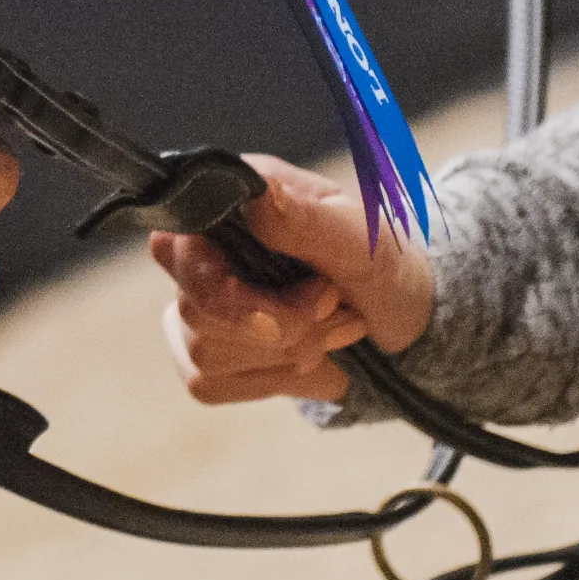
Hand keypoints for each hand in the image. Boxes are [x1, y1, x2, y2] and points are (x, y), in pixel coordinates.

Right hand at [151, 157, 432, 404]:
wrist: (397, 312)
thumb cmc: (379, 261)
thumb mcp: (360, 238)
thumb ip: (307, 219)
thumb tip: (259, 196)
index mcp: (230, 203)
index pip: (181, 248)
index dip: (228, 292)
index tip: (295, 314)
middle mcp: (198, 250)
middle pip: (196, 309)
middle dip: (282, 327)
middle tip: (339, 309)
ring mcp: (193, 303)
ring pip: (205, 354)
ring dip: (287, 355)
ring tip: (335, 328)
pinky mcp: (200, 353)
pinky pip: (213, 383)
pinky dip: (277, 380)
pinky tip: (311, 359)